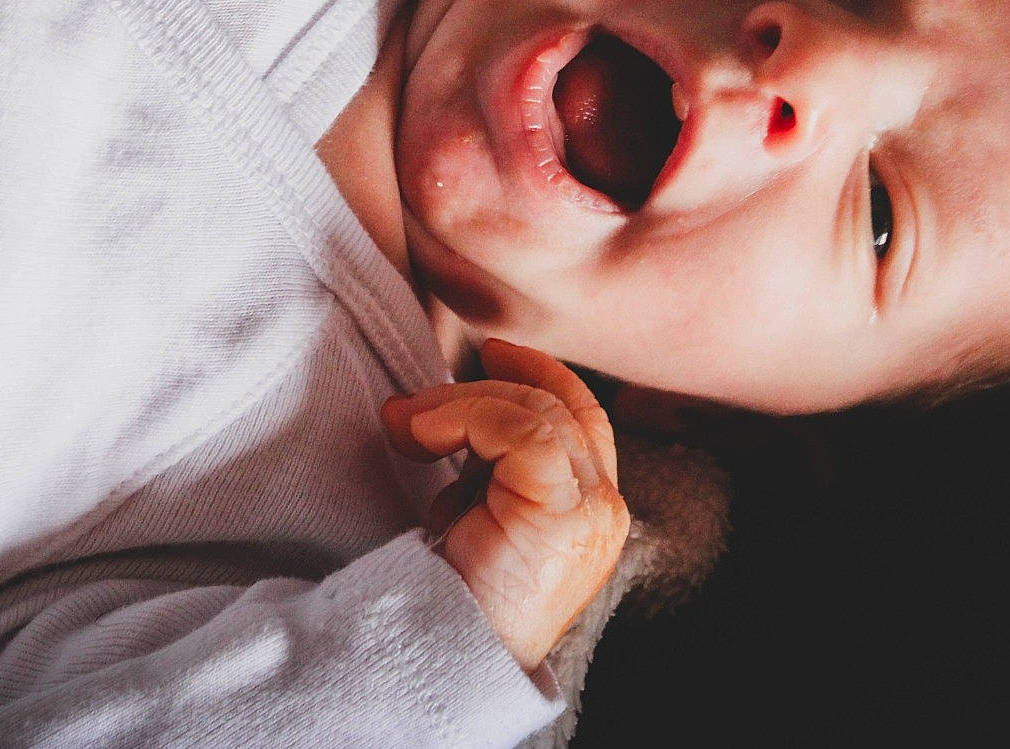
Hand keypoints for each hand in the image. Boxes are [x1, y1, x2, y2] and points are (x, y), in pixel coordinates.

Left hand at [381, 340, 629, 670]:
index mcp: (590, 506)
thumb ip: (489, 464)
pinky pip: (524, 432)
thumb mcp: (477, 512)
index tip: (488, 352)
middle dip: (483, 387)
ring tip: (405, 424)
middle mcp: (604, 507)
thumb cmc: (451, 594)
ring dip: (460, 403)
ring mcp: (592, 511)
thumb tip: (450, 408)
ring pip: (538, 411)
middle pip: (560, 404)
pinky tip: (422, 437)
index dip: (541, 373)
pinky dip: (466, 418)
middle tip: (412, 405)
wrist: (444, 658)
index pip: (582, 414)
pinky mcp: (564, 513)